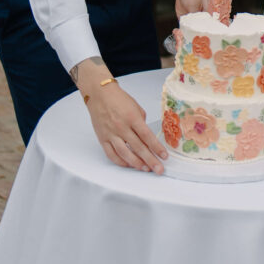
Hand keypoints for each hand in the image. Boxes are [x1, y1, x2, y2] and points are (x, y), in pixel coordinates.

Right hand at [72, 57, 167, 172]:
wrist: (99, 94)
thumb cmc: (119, 99)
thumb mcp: (136, 108)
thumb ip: (141, 123)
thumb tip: (147, 138)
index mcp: (132, 118)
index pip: (147, 136)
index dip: (157, 148)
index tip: (164, 156)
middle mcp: (121, 127)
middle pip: (138, 148)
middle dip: (150, 160)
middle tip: (159, 170)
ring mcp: (111, 134)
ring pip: (125, 154)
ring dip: (136, 163)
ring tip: (146, 169)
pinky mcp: (102, 138)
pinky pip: (111, 154)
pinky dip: (120, 162)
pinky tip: (129, 165)